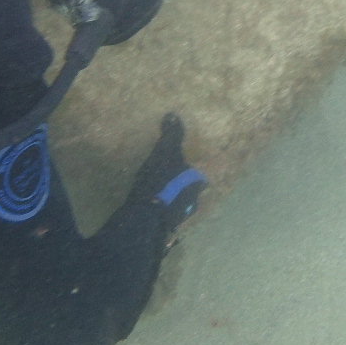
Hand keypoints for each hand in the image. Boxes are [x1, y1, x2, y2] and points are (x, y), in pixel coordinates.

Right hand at [125, 113, 204, 236]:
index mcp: (196, 186)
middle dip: (181, 190)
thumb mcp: (166, 152)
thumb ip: (172, 135)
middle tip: (167, 183)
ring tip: (155, 196)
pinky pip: (162, 218)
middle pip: (190, 195)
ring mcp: (178, 219)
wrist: (147, 215)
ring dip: (170, 203)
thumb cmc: (161, 180)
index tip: (179, 171)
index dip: (190, 176)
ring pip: (178, 208)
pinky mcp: (162, 230)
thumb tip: (174, 114)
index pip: (198, 179)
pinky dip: (158, 213)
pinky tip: (146, 208)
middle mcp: (192, 204)